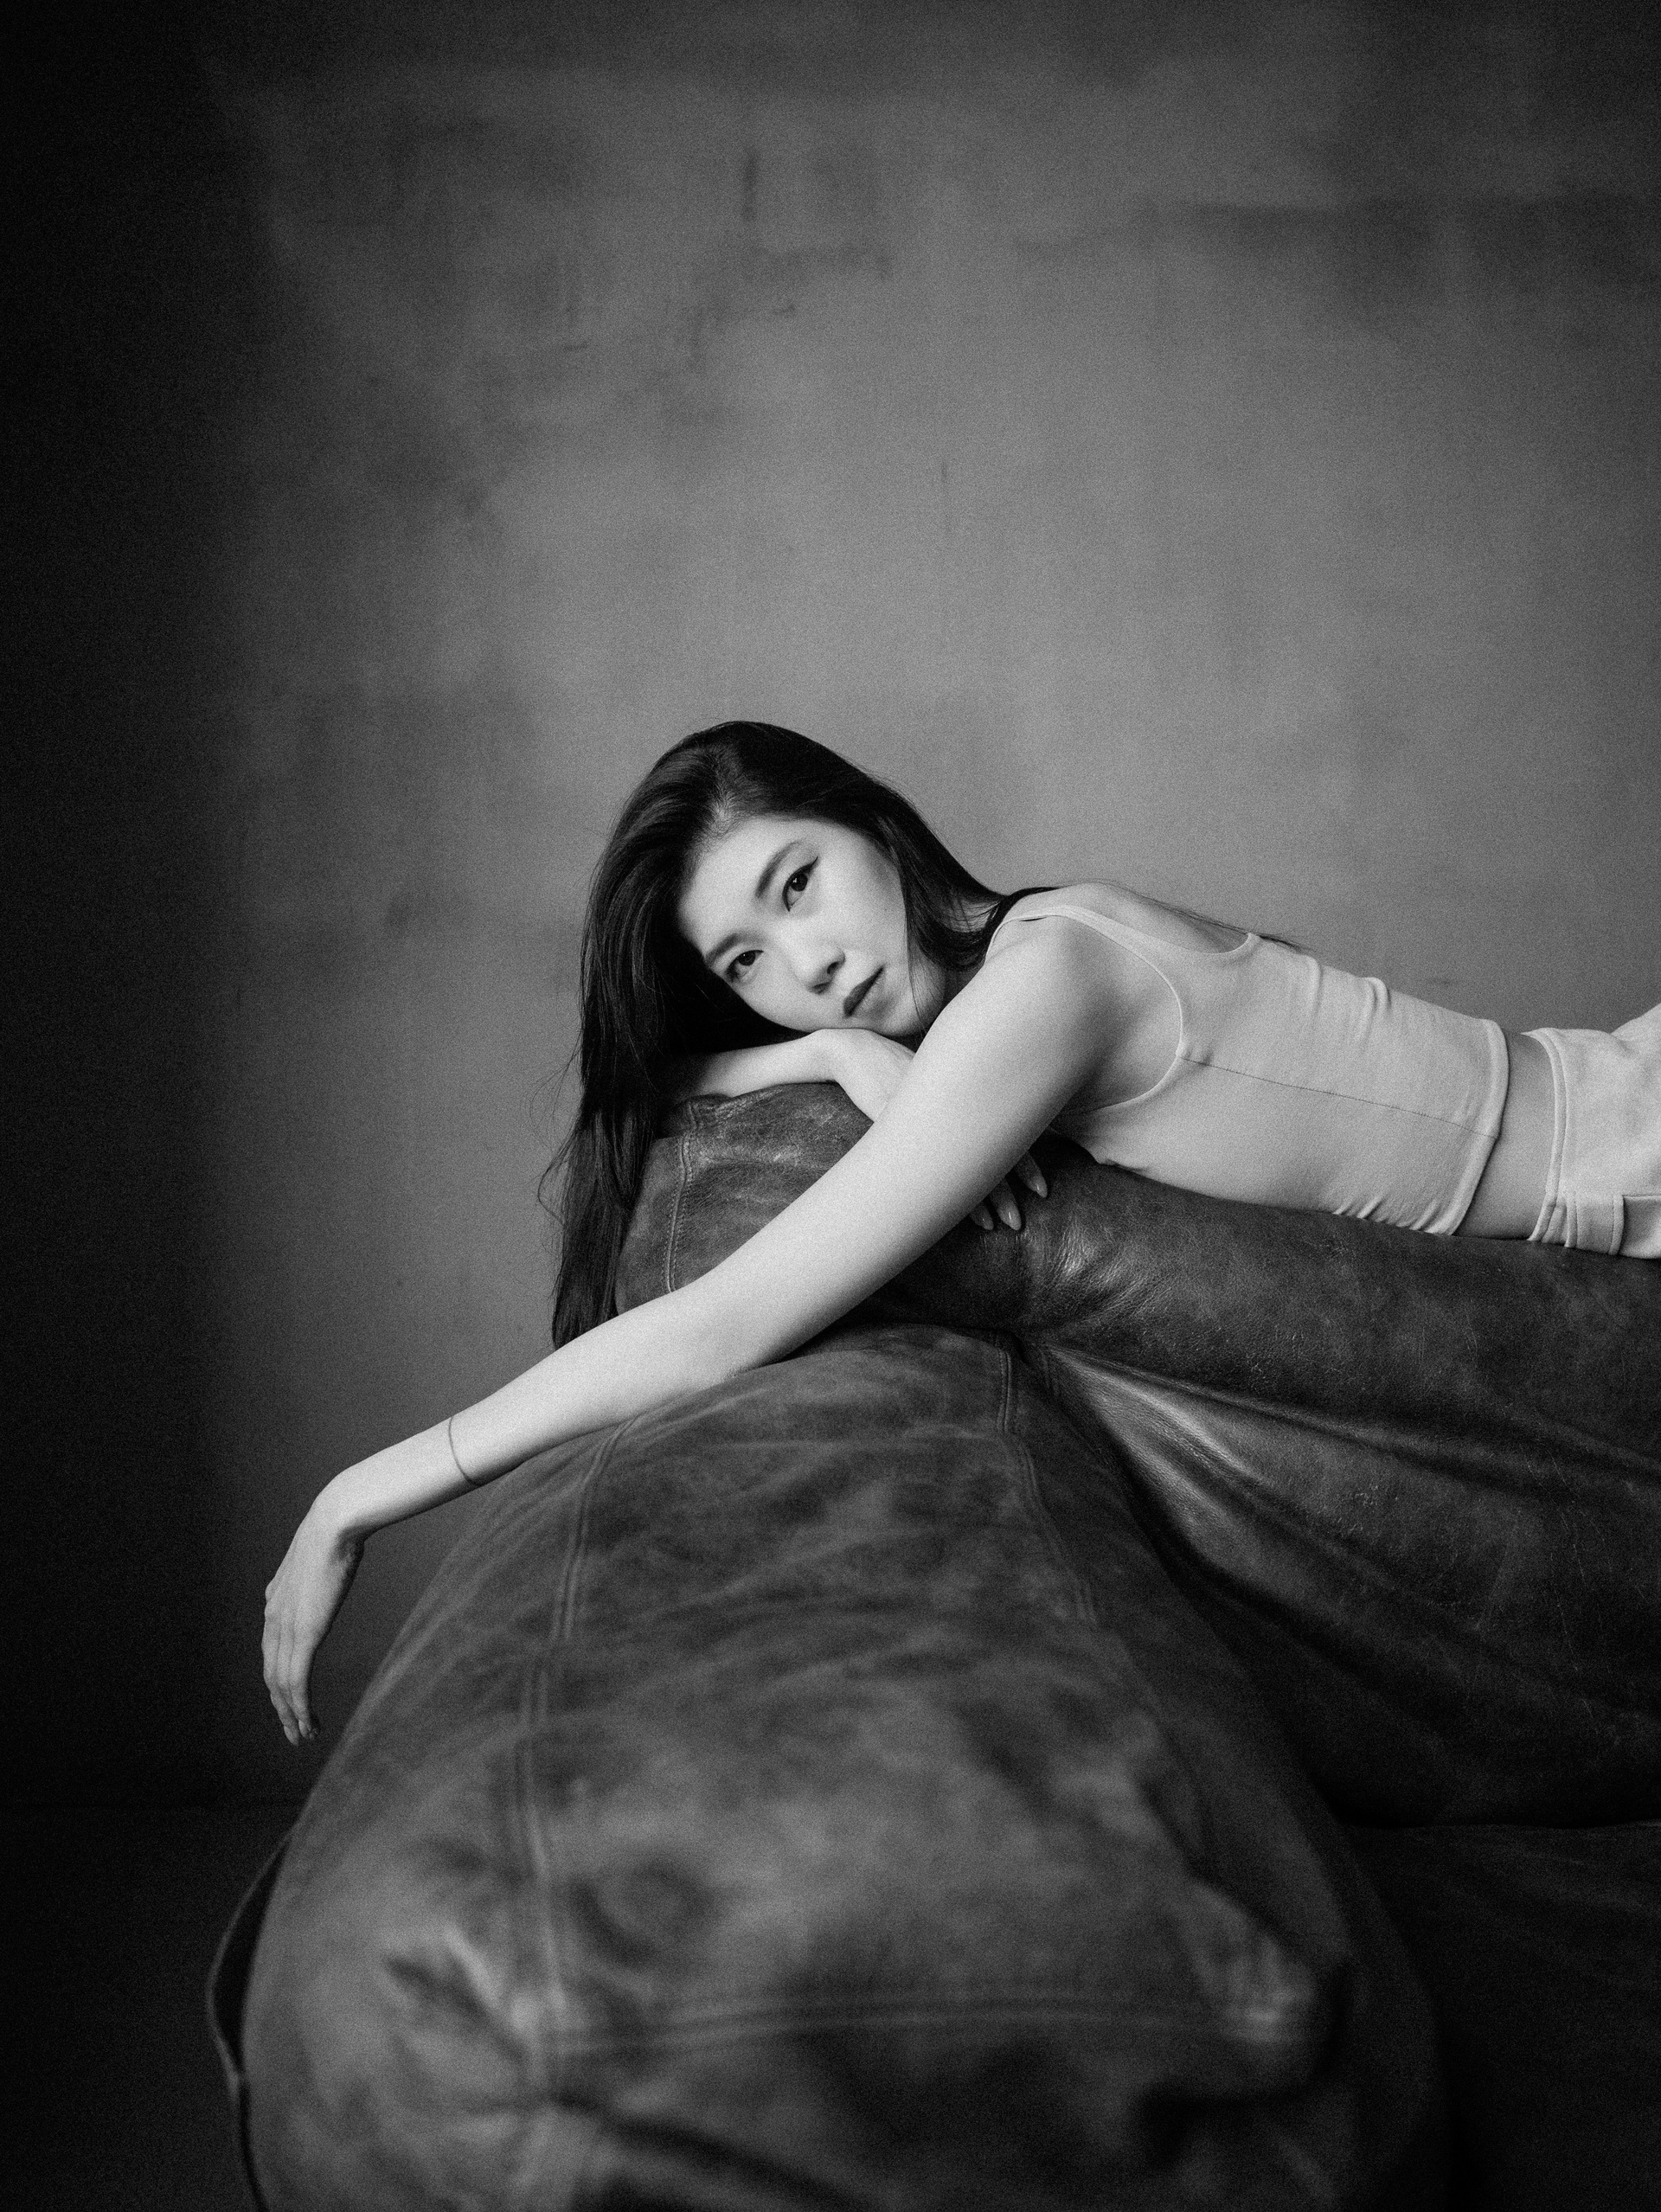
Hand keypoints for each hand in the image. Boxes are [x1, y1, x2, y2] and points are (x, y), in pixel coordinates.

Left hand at [262, 1497, 362, 1745]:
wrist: (334, 1524)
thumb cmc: (335, 1533)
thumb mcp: (318, 1558)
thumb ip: (313, 1573)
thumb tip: (323, 1564)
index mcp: (276, 1603)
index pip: (272, 1653)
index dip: (279, 1681)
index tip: (290, 1700)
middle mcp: (273, 1620)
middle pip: (271, 1676)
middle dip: (281, 1708)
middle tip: (294, 1732)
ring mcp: (285, 1629)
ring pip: (281, 1685)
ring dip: (291, 1715)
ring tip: (303, 1736)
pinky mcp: (302, 1635)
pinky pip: (296, 1682)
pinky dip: (299, 1708)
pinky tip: (307, 1724)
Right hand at [824, 1031, 1047, 1233]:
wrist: (858, 1054)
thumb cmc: (899, 1069)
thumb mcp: (940, 1079)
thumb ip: (965, 1100)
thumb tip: (990, 1123)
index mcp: (972, 1094)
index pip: (1013, 1133)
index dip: (1028, 1165)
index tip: (1041, 1190)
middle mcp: (958, 1106)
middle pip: (995, 1156)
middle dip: (1009, 1194)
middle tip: (1018, 1222)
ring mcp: (930, 1120)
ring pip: (966, 1167)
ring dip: (984, 1201)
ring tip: (997, 1226)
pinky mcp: (902, 1130)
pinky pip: (929, 1170)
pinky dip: (946, 1194)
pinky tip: (955, 1215)